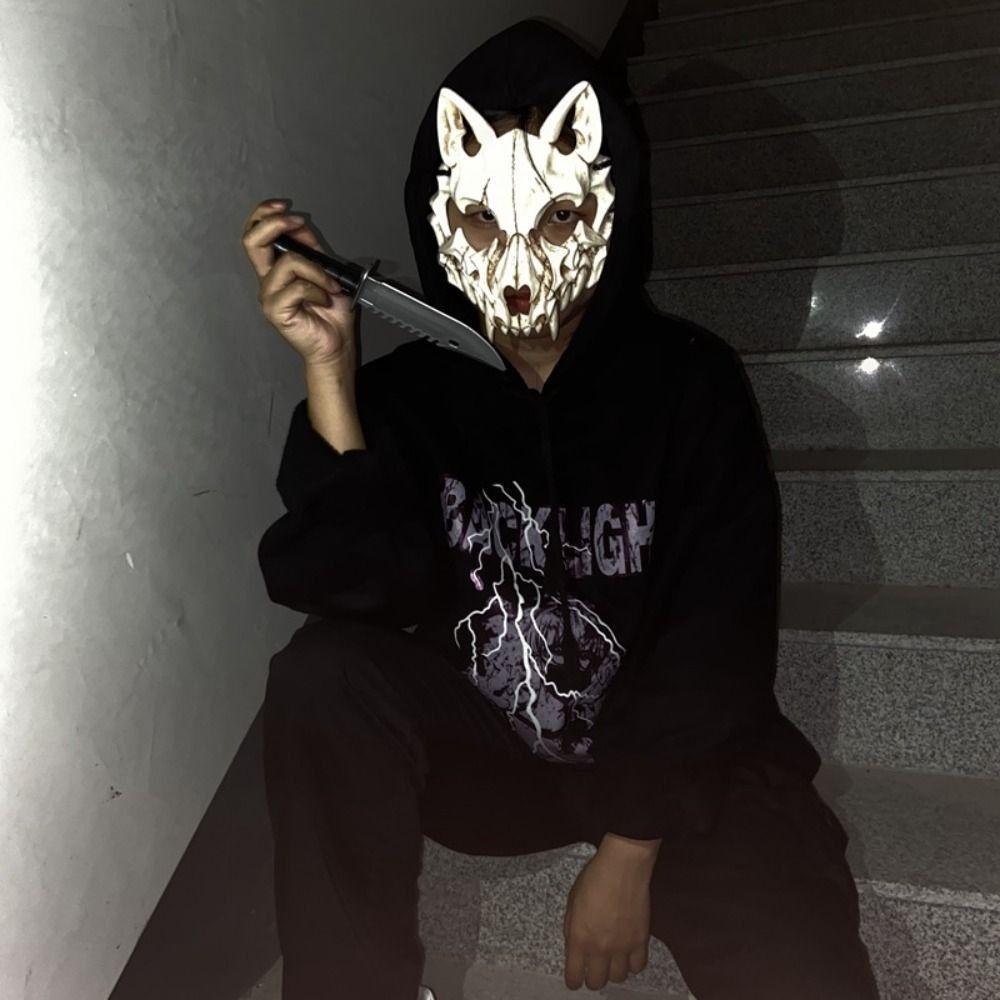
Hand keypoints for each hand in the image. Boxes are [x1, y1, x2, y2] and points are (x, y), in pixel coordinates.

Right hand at [241, 199, 358, 369]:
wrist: (337, 343)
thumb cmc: (330, 313)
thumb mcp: (324, 271)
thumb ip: (311, 248)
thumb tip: (300, 224)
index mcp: (274, 269)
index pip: (254, 234)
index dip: (264, 214)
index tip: (285, 207)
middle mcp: (267, 280)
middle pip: (251, 240)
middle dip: (275, 223)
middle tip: (298, 222)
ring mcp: (269, 296)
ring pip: (288, 262)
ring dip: (316, 270)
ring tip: (329, 286)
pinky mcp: (276, 311)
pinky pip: (297, 287)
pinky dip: (318, 290)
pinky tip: (324, 300)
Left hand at [562, 845, 652, 990]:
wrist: (622, 867)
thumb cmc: (593, 878)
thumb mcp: (572, 901)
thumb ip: (572, 928)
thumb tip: (575, 946)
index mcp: (579, 938)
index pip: (574, 977)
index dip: (573, 980)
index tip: (575, 977)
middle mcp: (600, 948)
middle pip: (597, 983)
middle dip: (593, 978)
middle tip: (593, 967)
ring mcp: (622, 947)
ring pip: (619, 978)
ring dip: (613, 970)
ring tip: (612, 958)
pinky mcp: (641, 941)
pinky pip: (638, 967)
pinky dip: (632, 964)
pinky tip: (629, 953)